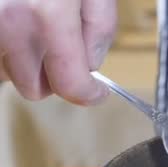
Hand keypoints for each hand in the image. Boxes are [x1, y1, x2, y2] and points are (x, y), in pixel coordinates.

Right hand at [0, 0, 116, 104]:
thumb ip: (100, 27)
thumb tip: (92, 65)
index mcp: (47, 14)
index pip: (69, 84)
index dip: (89, 94)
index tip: (98, 92)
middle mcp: (8, 23)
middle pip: (34, 88)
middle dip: (54, 78)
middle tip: (67, 51)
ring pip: (11, 74)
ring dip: (28, 63)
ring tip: (40, 29)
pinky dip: (10, 48)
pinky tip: (24, 26)